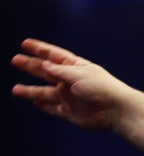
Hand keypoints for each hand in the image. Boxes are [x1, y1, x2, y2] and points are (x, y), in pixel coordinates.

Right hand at [11, 38, 132, 130]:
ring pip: (45, 92)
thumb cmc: (101, 88)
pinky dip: (45, 106)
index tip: (25, 43)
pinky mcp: (71, 112)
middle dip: (31, 66)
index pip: (54, 55)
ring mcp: (70, 96)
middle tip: (15, 60)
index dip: (40, 49)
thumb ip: (60, 70)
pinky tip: (35, 102)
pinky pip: (54, 109)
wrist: (116, 110)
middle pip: (46, 72)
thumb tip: (45, 64)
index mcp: (76, 67)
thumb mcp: (79, 74)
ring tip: (15, 89)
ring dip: (30, 90)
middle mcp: (71, 81)